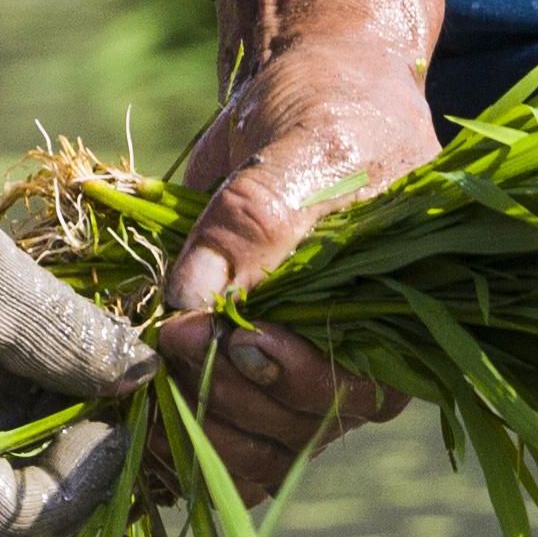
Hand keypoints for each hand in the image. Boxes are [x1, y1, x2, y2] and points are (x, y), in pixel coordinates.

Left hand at [160, 41, 423, 499]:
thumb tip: (191, 295)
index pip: (345, 388)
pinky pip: (223, 434)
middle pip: (291, 428)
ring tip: (146, 377)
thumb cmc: (331, 109)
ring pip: (253, 447)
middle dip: (223, 394)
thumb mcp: (305, 147)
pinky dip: (179, 438)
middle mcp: (354, 359)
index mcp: (397, 318)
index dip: (280, 377)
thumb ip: (256, 219)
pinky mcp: (247, 368)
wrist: (307, 89)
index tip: (221, 336)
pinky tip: (141, 423)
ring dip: (193, 424)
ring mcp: (299, 370)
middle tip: (169, 338)